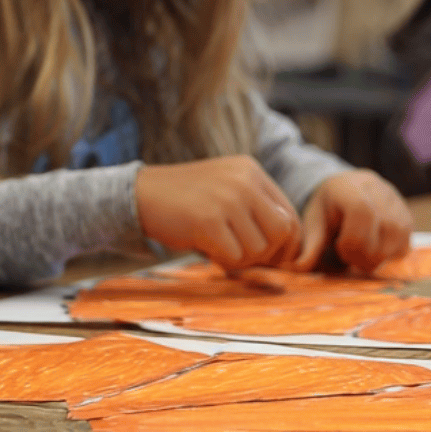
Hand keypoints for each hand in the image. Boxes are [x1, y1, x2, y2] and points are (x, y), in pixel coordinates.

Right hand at [134, 156, 300, 269]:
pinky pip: (234, 257)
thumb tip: (290, 252)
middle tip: (242, 255)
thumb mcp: (226, 191)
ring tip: (219, 249)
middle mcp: (244, 181)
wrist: (140, 195)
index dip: (285, 245)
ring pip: (259, 248)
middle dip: (266, 254)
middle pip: (282, 232)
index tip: (270, 258)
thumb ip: (256, 210)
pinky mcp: (209, 220)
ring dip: (241, 259)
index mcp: (251, 171)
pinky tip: (206, 249)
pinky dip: (221, 260)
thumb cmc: (186, 201)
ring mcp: (227, 199)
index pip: (290, 216)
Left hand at [298, 169, 411, 274]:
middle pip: (382, 237)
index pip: (362, 219)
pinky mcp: (409, 217)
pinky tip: (373, 247)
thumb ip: (309, 246)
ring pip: (396, 244)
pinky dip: (388, 254)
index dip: (351, 243)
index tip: (339, 248)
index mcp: (352, 189)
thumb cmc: (326, 208)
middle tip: (348, 253)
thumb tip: (296, 269)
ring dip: (376, 257)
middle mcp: (381, 192)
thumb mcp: (314, 223)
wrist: (345, 188)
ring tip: (360, 249)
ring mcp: (399, 204)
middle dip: (363, 255)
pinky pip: (404, 246)